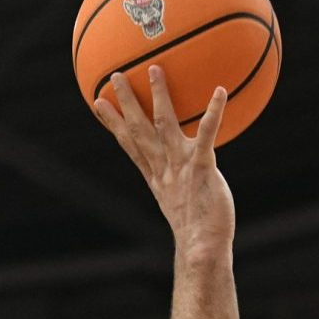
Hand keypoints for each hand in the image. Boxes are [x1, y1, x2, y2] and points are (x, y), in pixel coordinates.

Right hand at [92, 66, 235, 258]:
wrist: (203, 249)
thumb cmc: (196, 229)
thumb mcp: (180, 204)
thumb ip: (177, 184)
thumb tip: (177, 187)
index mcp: (155, 176)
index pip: (129, 144)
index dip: (114, 122)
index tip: (99, 103)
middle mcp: (163, 168)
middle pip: (139, 130)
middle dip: (126, 102)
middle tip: (114, 77)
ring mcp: (181, 167)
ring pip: (164, 125)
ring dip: (158, 96)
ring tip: (155, 69)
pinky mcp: (202, 168)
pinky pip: (205, 136)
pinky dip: (212, 114)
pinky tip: (220, 92)